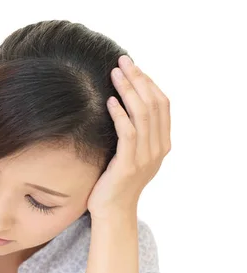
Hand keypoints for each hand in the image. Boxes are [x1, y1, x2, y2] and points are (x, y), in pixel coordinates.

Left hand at [87, 55, 170, 218]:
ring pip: (142, 115)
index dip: (149, 82)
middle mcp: (158, 148)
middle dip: (139, 78)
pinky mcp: (129, 165)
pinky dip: (120, 114)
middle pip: (154, 104)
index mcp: (162, 143)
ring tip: (114, 73)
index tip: (133, 65)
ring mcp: (146, 157)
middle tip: (123, 60)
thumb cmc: (114, 181)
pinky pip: (128, 134)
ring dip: (128, 90)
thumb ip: (134, 133)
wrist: (112, 212)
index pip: (162, 104)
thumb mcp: (130, 153)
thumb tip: (123, 104)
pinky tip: (110, 101)